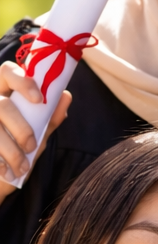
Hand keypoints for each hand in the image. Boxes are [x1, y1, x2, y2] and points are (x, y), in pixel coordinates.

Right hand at [0, 60, 70, 197]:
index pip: (7, 71)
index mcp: (3, 92)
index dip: (22, 81)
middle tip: (32, 146)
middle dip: (21, 128)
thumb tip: (66, 97)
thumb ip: (50, 118)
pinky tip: (7, 172)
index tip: (39, 99)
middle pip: (2, 105)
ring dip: (11, 151)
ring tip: (23, 167)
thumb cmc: (17, 148)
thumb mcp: (37, 134)